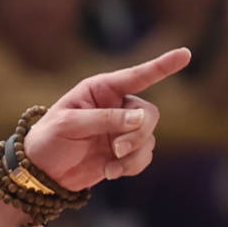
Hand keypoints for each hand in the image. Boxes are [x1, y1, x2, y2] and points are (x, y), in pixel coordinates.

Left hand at [22, 47, 192, 189]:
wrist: (41, 172)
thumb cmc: (49, 139)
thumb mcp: (70, 125)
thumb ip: (105, 119)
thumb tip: (140, 121)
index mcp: (102, 89)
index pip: (137, 75)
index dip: (163, 66)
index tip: (186, 54)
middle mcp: (116, 106)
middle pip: (149, 114)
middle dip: (138, 133)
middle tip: (117, 148)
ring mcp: (121, 130)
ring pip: (149, 138)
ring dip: (134, 154)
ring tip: (111, 165)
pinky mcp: (123, 152)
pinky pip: (143, 157)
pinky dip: (131, 166)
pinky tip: (110, 172)